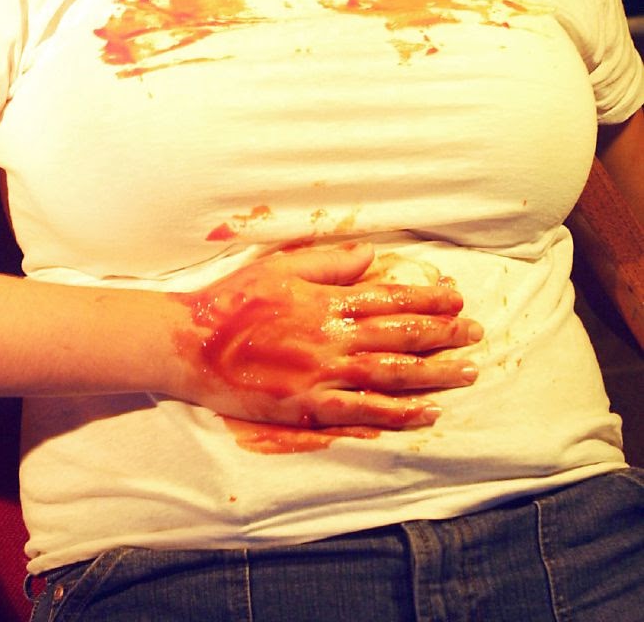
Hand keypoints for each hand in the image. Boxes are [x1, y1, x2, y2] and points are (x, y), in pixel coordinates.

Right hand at [170, 242, 481, 429]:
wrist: (193, 343)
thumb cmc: (234, 300)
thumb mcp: (280, 266)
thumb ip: (328, 262)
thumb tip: (370, 256)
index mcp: (326, 299)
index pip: (390, 297)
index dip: (428, 297)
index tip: (457, 296)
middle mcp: (332, 336)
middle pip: (400, 335)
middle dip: (444, 333)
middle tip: (476, 333)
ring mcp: (323, 374)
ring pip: (392, 374)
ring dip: (434, 373)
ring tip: (467, 371)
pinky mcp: (310, 406)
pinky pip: (364, 412)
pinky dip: (399, 413)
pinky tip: (426, 413)